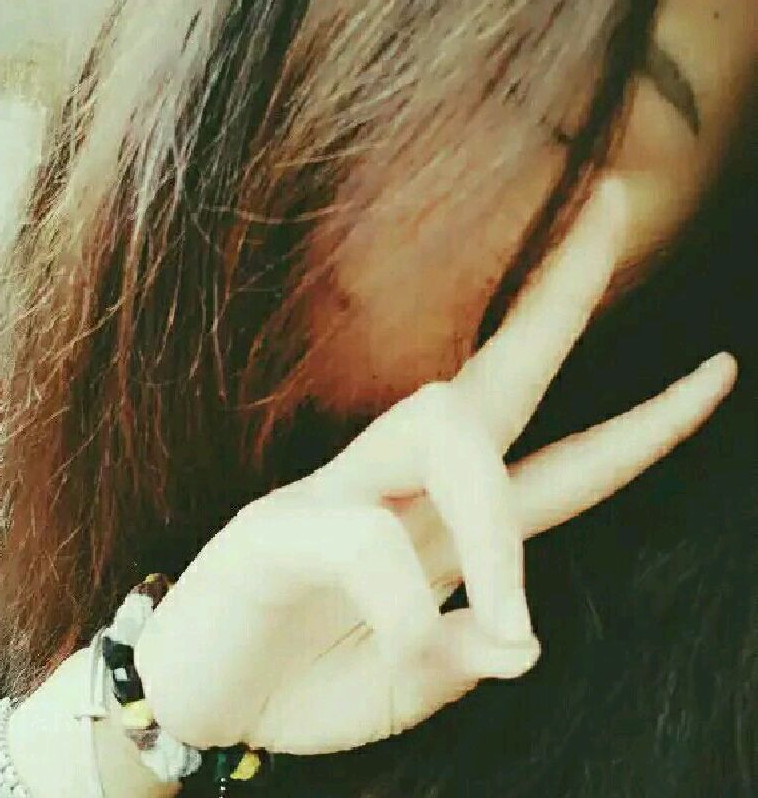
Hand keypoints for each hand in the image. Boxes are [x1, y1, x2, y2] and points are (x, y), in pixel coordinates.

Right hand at [134, 179, 736, 755]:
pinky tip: (402, 650)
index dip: (643, 424)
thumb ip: (460, 657)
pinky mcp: (275, 526)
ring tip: (509, 609)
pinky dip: (403, 607)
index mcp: (440, 527)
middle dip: (562, 297)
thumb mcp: (404, 691)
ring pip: (442, 432)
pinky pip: (363, 541)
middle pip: (496, 378)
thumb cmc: (294, 681)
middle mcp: (394, 488)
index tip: (716, 371)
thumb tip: (518, 641)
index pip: (560, 460)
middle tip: (617, 199)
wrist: (193, 700)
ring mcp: (333, 495)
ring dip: (494, 519)